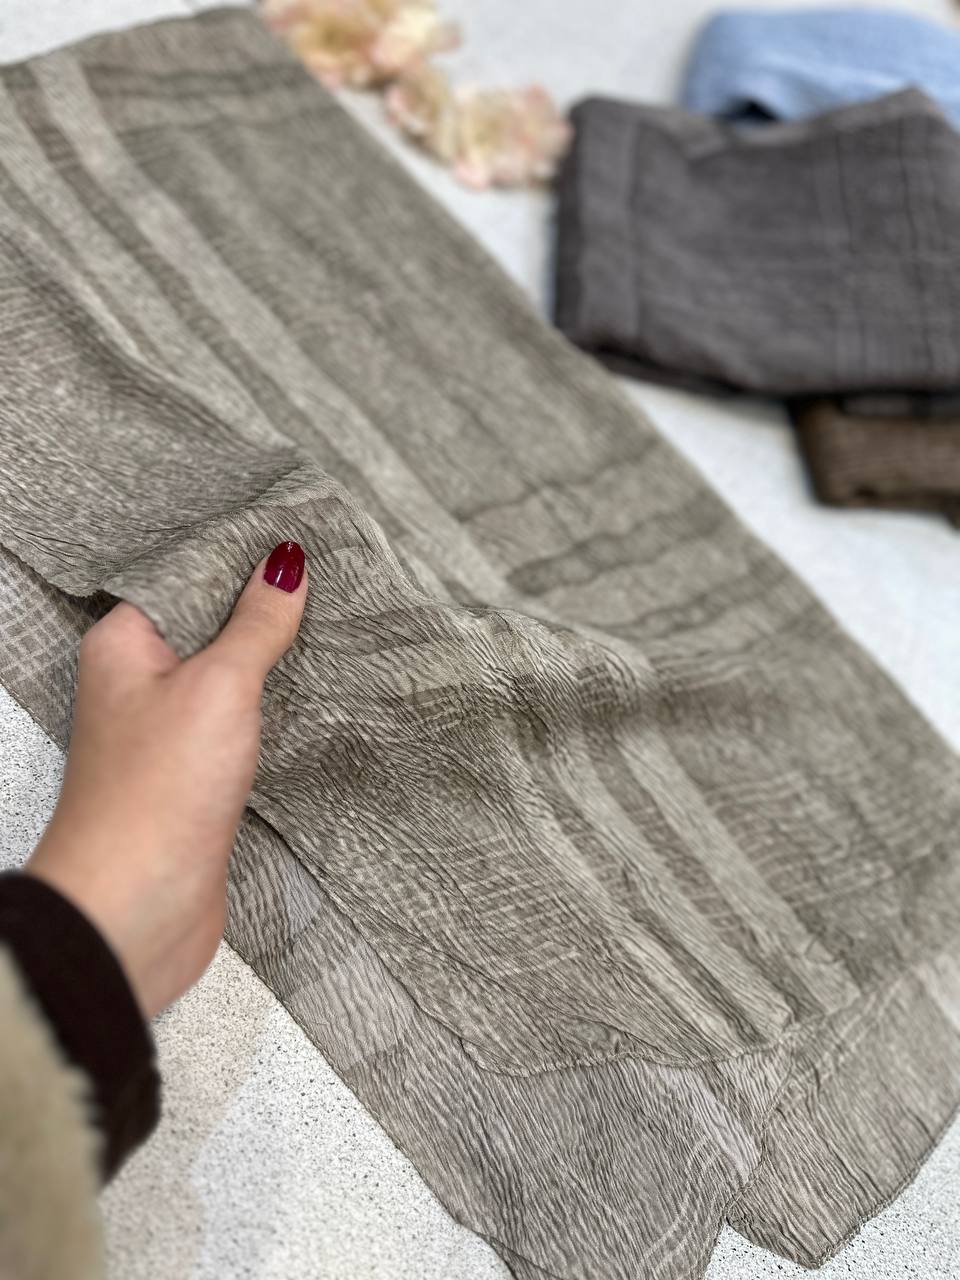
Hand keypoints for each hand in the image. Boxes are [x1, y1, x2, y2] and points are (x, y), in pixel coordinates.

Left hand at [26, 542, 306, 1018]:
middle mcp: (139, 683)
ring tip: (340, 625)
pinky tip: (318, 694)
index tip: (304, 539)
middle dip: (267, 608)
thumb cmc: (157, 792)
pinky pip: (240, 725)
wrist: (136, 908)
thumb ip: (255, 624)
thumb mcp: (218, 687)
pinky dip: (275, 709)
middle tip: (337, 577)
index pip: (188, 575)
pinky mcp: (196, 778)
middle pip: (210, 626)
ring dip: (276, 661)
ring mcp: (167, 733)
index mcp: (124, 644)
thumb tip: (285, 564)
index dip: (243, 557)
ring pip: (228, 678)